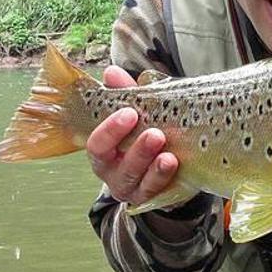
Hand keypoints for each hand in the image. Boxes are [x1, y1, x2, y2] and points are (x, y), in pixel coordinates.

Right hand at [85, 66, 179, 204]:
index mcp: (103, 152)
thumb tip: (112, 73)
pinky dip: (165, 179)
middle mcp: (114, 173)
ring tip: (169, 155)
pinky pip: (157, 193)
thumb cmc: (143, 133)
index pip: (97, 145)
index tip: (129, 112)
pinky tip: (174, 164)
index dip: (110, 130)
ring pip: (139, 182)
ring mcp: (134, 189)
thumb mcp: (137, 113)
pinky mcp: (153, 198)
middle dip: (137, 151)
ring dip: (154, 168)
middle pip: (118, 167)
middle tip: (155, 133)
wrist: (167, 164)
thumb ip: (126, 95)